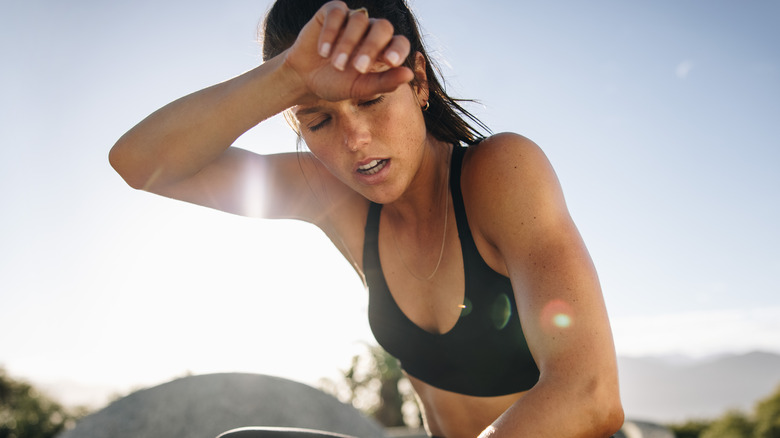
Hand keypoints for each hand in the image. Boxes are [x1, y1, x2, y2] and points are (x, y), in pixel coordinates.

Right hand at [285, 1, 413, 103]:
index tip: (391, 62)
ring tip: (336, 65)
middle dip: (372, 47)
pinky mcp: (332, 12)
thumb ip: (385, 83)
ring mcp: (352, 19)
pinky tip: (323, 51)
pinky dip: (330, 32)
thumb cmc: (336, 84)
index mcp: (383, 49)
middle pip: (382, 27)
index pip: (400, 43)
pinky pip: (337, 12)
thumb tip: (409, 74)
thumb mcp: (360, 89)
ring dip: (348, 44)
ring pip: (359, 20)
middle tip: (358, 68)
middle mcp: (371, 31)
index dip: (399, 49)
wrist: (305, 79)